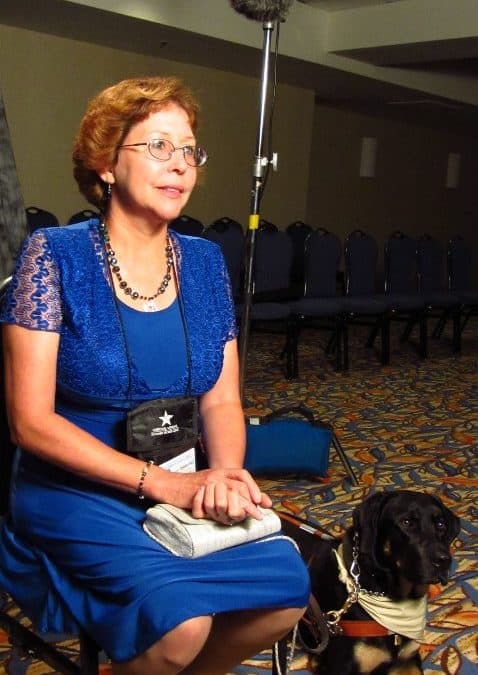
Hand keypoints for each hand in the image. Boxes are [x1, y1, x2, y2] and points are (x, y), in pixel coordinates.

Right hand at [154, 467, 271, 524]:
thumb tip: (249, 502)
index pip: (242, 475)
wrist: (171, 485)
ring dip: (238, 507)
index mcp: (221, 472)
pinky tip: (224, 517)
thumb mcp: (213, 485)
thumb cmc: (193, 488)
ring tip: (245, 517)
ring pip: (228, 493)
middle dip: (250, 500)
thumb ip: (228, 490)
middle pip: (238, 485)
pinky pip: (213, 502)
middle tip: (258, 514)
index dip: (253, 487)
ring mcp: (208, 481)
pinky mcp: (199, 491)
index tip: (261, 501)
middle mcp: (217, 474)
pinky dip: (220, 511)